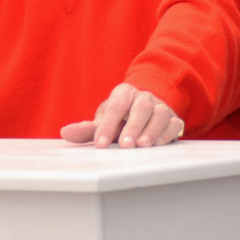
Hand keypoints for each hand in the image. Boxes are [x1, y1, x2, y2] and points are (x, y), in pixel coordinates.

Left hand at [60, 84, 184, 147]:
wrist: (146, 110)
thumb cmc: (121, 118)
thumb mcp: (103, 121)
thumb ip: (86, 129)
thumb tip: (65, 133)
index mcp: (124, 94)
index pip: (115, 106)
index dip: (107, 125)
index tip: (100, 144)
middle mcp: (144, 97)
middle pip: (141, 107)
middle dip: (133, 126)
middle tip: (125, 144)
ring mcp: (161, 107)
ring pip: (160, 114)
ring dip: (152, 130)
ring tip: (142, 145)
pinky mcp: (173, 119)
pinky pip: (174, 123)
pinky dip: (167, 133)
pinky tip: (159, 143)